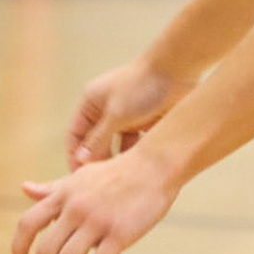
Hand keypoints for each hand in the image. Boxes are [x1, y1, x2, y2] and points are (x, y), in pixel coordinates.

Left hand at [10, 146, 180, 253]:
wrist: (155, 164)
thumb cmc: (117, 172)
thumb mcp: (79, 177)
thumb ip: (52, 188)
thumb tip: (24, 188)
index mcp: (63, 195)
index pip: (28, 224)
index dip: (18, 247)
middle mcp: (75, 208)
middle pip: (45, 251)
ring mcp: (97, 220)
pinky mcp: (119, 232)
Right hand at [65, 60, 195, 169]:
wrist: (177, 69)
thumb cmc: (142, 85)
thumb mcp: (116, 115)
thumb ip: (98, 139)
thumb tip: (81, 160)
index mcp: (91, 102)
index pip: (76, 135)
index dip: (76, 156)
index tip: (79, 178)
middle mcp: (106, 110)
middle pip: (95, 143)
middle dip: (97, 162)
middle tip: (101, 184)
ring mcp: (125, 116)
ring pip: (115, 146)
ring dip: (116, 160)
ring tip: (120, 177)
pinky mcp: (144, 121)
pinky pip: (134, 144)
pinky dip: (135, 154)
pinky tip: (139, 166)